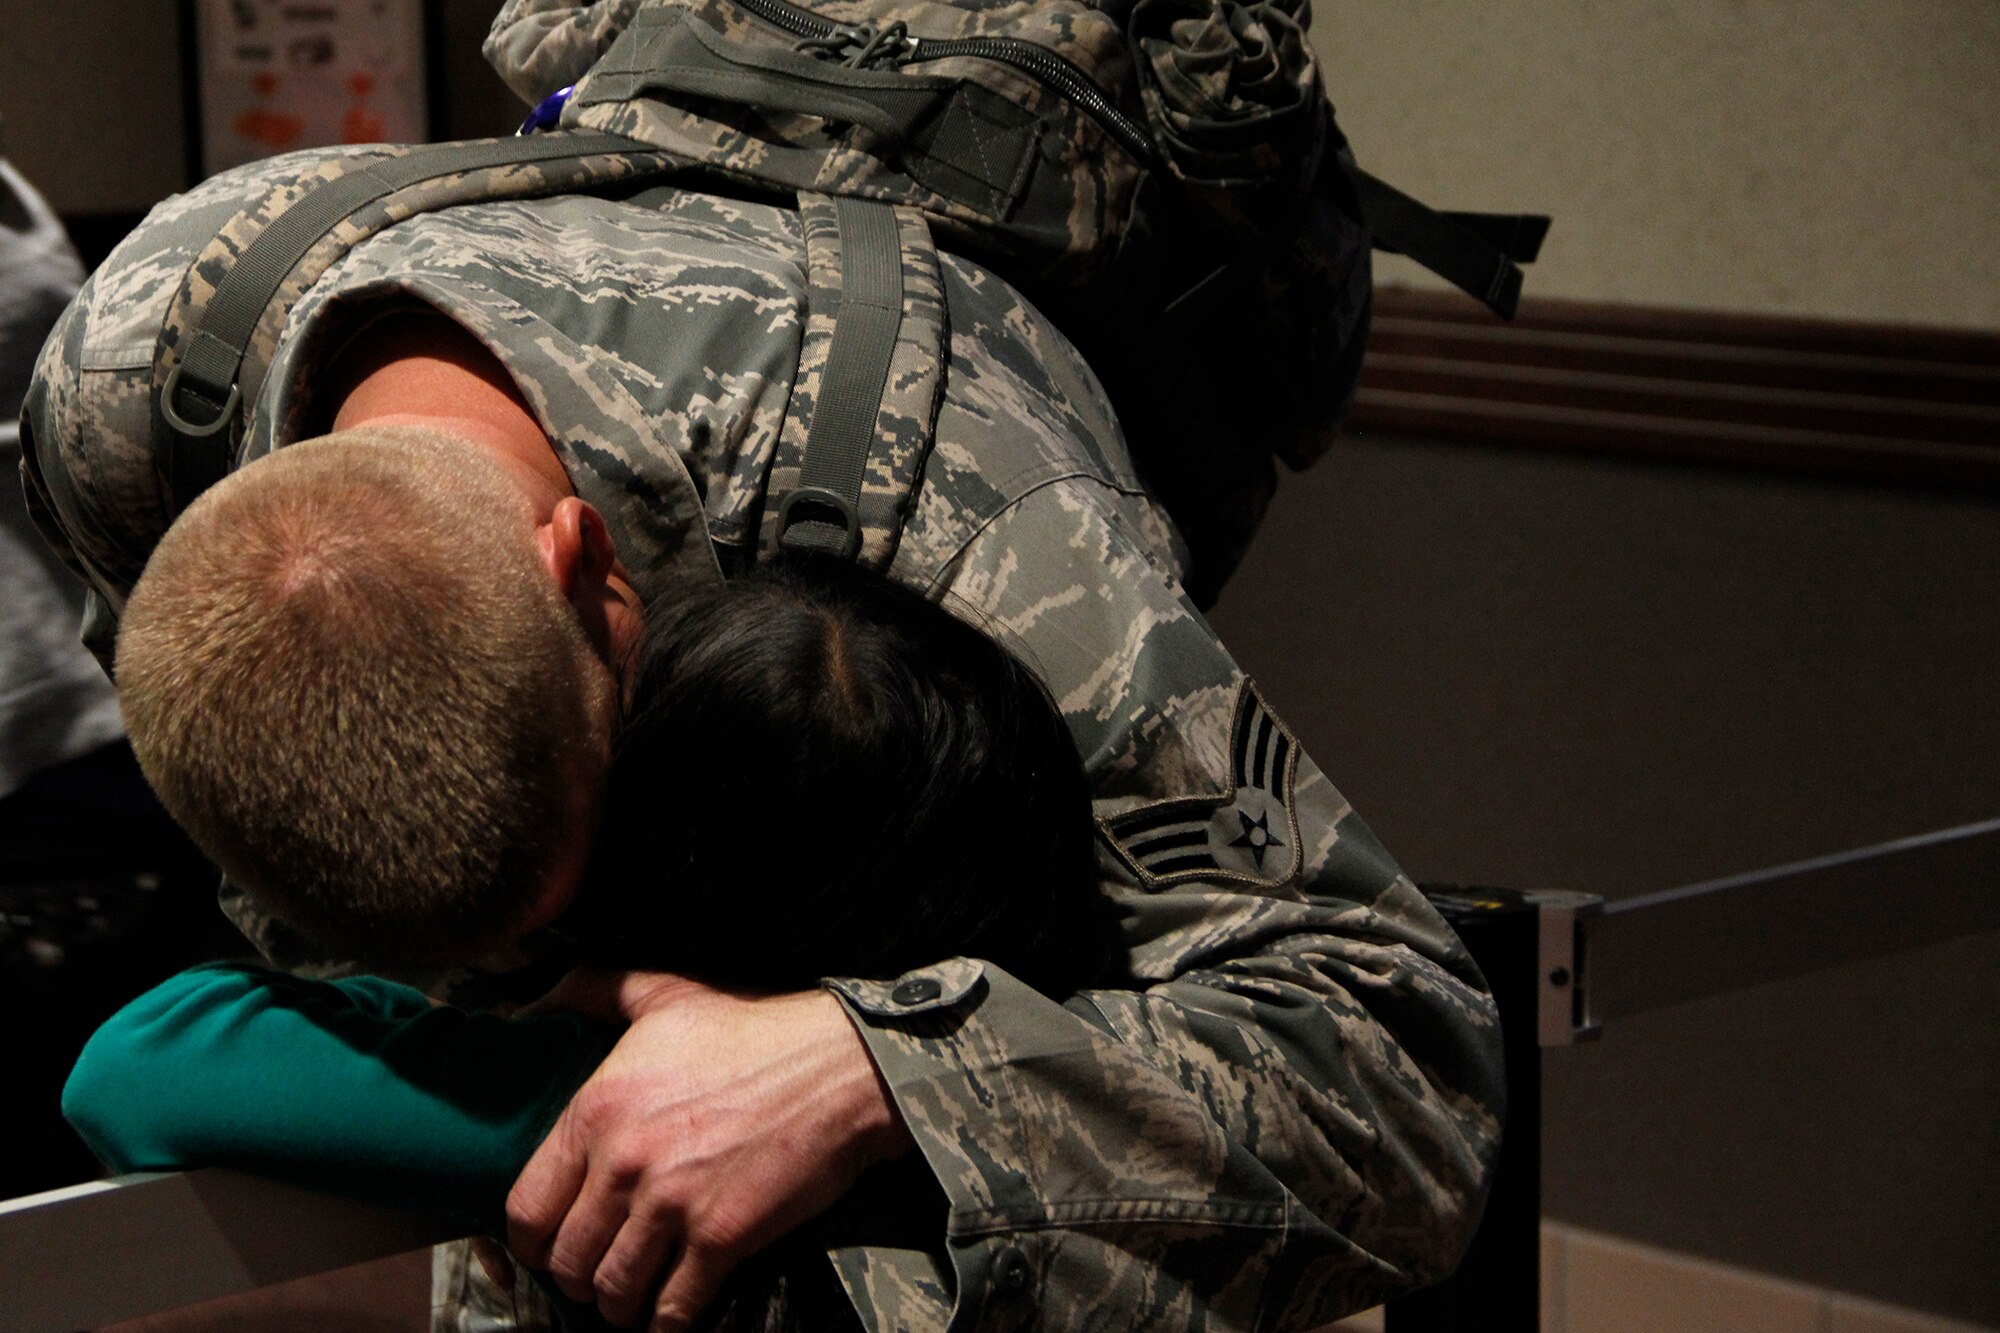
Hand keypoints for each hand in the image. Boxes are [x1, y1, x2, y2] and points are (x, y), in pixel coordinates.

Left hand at [506, 971, 912, 1330]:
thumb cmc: (755, 1031)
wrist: (839, 1065)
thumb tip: (529, 1005)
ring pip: (612, 1291)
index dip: (533, 1239)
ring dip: (621, 1302)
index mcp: (598, 1108)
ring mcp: (672, 1204)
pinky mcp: (722, 1237)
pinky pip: (671, 1308)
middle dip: (579, 1274)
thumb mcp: (663, 993)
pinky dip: (666, 1319)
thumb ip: (591, 991)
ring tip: (634, 1294)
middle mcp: (624, 1161)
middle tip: (599, 1268)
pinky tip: (672, 1308)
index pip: (526, 1208)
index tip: (553, 1241)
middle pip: (566, 1260)